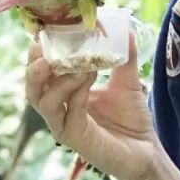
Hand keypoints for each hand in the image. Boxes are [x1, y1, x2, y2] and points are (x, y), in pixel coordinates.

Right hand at [26, 36, 159, 179]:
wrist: (146, 150)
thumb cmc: (131, 118)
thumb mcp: (127, 81)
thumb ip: (124, 57)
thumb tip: (125, 30)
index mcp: (65, 95)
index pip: (42, 75)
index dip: (39, 56)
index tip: (45, 34)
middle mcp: (60, 111)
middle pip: (33, 90)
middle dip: (34, 68)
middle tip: (41, 48)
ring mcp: (65, 126)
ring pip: (45, 103)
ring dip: (57, 79)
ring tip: (74, 62)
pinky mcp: (76, 139)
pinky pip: (69, 114)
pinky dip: (76, 93)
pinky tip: (86, 76)